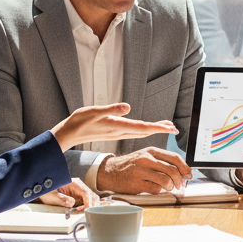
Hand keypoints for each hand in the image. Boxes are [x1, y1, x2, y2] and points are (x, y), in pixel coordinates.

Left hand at [36, 177, 95, 212]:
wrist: (43, 191)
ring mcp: (79, 191)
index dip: (88, 201)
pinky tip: (83, 210)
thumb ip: (62, 199)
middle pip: (91, 194)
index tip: (87, 209)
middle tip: (87, 213)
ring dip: (91, 205)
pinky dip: (88, 206)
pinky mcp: (78, 196)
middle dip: (92, 204)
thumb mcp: (53, 196)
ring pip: (92, 197)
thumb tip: (72, 203)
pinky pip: (88, 200)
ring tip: (84, 212)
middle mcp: (79, 186)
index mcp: (74, 183)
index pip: (86, 192)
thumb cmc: (47, 192)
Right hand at [50, 103, 177, 152]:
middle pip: (145, 132)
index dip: (159, 128)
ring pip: (140, 133)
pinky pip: (133, 132)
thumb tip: (128, 107)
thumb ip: (111, 109)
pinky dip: (143, 130)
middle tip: (174, 129)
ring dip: (153, 129)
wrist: (67, 134)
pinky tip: (144, 128)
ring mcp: (117, 133)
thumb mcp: (93, 111)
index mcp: (118, 126)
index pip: (143, 127)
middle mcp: (120, 131)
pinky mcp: (113, 132)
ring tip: (164, 126)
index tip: (172, 128)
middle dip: (160, 130)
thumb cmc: (78, 122)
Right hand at [97, 147, 192, 193]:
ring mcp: (141, 171)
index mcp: (151, 151)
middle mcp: (147, 159)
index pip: (174, 157)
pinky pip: (155, 189)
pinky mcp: (136, 184)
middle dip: (180, 180)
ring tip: (168, 187)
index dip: (185, 167)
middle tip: (181, 185)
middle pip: (172, 170)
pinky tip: (153, 188)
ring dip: (170, 187)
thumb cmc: (132, 165)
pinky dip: (158, 191)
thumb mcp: (146, 156)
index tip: (189, 175)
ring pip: (165, 180)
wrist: (111, 171)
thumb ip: (162, 162)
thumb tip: (182, 172)